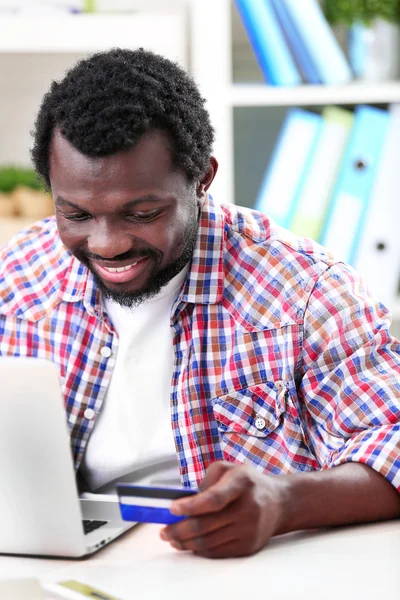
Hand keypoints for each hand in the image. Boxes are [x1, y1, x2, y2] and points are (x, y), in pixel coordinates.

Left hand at [160, 461, 286, 557]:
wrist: (279, 502)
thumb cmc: (248, 482)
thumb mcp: (229, 468)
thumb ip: (207, 480)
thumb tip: (185, 501)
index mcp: (241, 482)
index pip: (214, 498)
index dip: (191, 505)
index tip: (172, 509)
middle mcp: (248, 507)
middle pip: (206, 525)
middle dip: (179, 529)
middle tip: (164, 530)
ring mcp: (249, 529)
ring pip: (209, 542)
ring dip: (185, 542)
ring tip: (172, 538)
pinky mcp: (248, 546)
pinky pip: (217, 552)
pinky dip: (199, 549)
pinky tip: (189, 544)